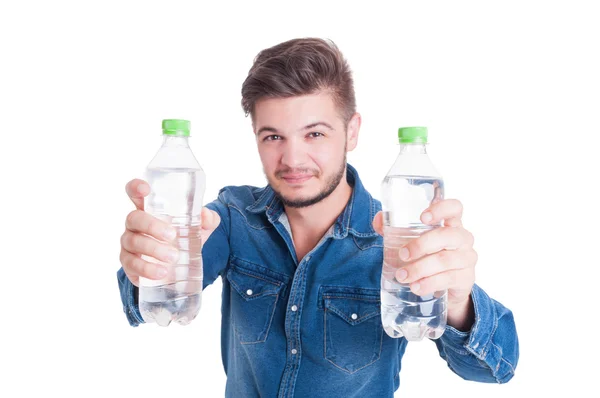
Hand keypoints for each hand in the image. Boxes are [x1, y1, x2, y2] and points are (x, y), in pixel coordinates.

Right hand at [119, 178, 220, 285]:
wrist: (178, 268)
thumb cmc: (183, 239)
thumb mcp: (198, 228)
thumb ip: (207, 219)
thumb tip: (206, 215)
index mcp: (149, 209)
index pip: (134, 193)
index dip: (135, 187)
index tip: (145, 189)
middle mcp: (135, 224)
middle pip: (134, 218)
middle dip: (152, 226)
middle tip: (172, 235)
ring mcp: (129, 244)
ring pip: (133, 242)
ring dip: (153, 249)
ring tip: (173, 258)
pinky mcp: (129, 264)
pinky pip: (132, 265)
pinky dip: (147, 269)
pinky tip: (162, 272)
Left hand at [372, 199, 477, 330]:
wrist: (447, 288)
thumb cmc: (429, 255)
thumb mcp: (413, 240)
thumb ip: (393, 228)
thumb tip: (378, 220)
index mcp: (451, 223)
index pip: (455, 208)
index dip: (442, 209)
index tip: (423, 218)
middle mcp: (463, 238)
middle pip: (447, 236)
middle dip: (421, 245)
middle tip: (402, 254)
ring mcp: (467, 258)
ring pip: (445, 260)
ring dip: (420, 268)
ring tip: (402, 276)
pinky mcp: (466, 278)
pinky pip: (448, 279)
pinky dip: (429, 283)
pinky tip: (416, 287)